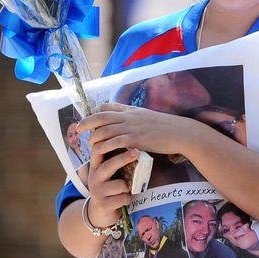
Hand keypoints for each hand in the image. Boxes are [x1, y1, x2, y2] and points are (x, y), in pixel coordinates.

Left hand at [81, 102, 199, 160]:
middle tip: (78, 129)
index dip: (95, 112)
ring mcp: (132, 127)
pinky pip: (115, 141)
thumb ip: (136, 119)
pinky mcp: (136, 139)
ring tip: (88, 144)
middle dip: (87, 122)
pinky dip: (105, 146)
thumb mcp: (148, 118)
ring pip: (105, 129)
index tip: (88, 119)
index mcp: (131, 110)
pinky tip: (99, 151)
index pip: (107, 106)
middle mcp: (129, 116)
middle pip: (101, 116)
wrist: (180, 132)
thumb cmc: (166, 127)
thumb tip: (127, 122)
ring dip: (94, 137)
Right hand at [85, 120, 138, 228]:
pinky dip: (127, 199)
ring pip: (120, 184)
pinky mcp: (103, 204)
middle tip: (137, 151)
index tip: (123, 132)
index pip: (99, 149)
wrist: (100, 212)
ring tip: (126, 189)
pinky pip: (123, 198)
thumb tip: (127, 133)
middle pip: (110, 165)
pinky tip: (124, 199)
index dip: (109, 140)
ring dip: (127, 187)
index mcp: (96, 165)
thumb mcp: (106, 170)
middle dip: (124, 158)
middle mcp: (94, 176)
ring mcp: (97, 191)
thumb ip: (111, 155)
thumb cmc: (109, 185)